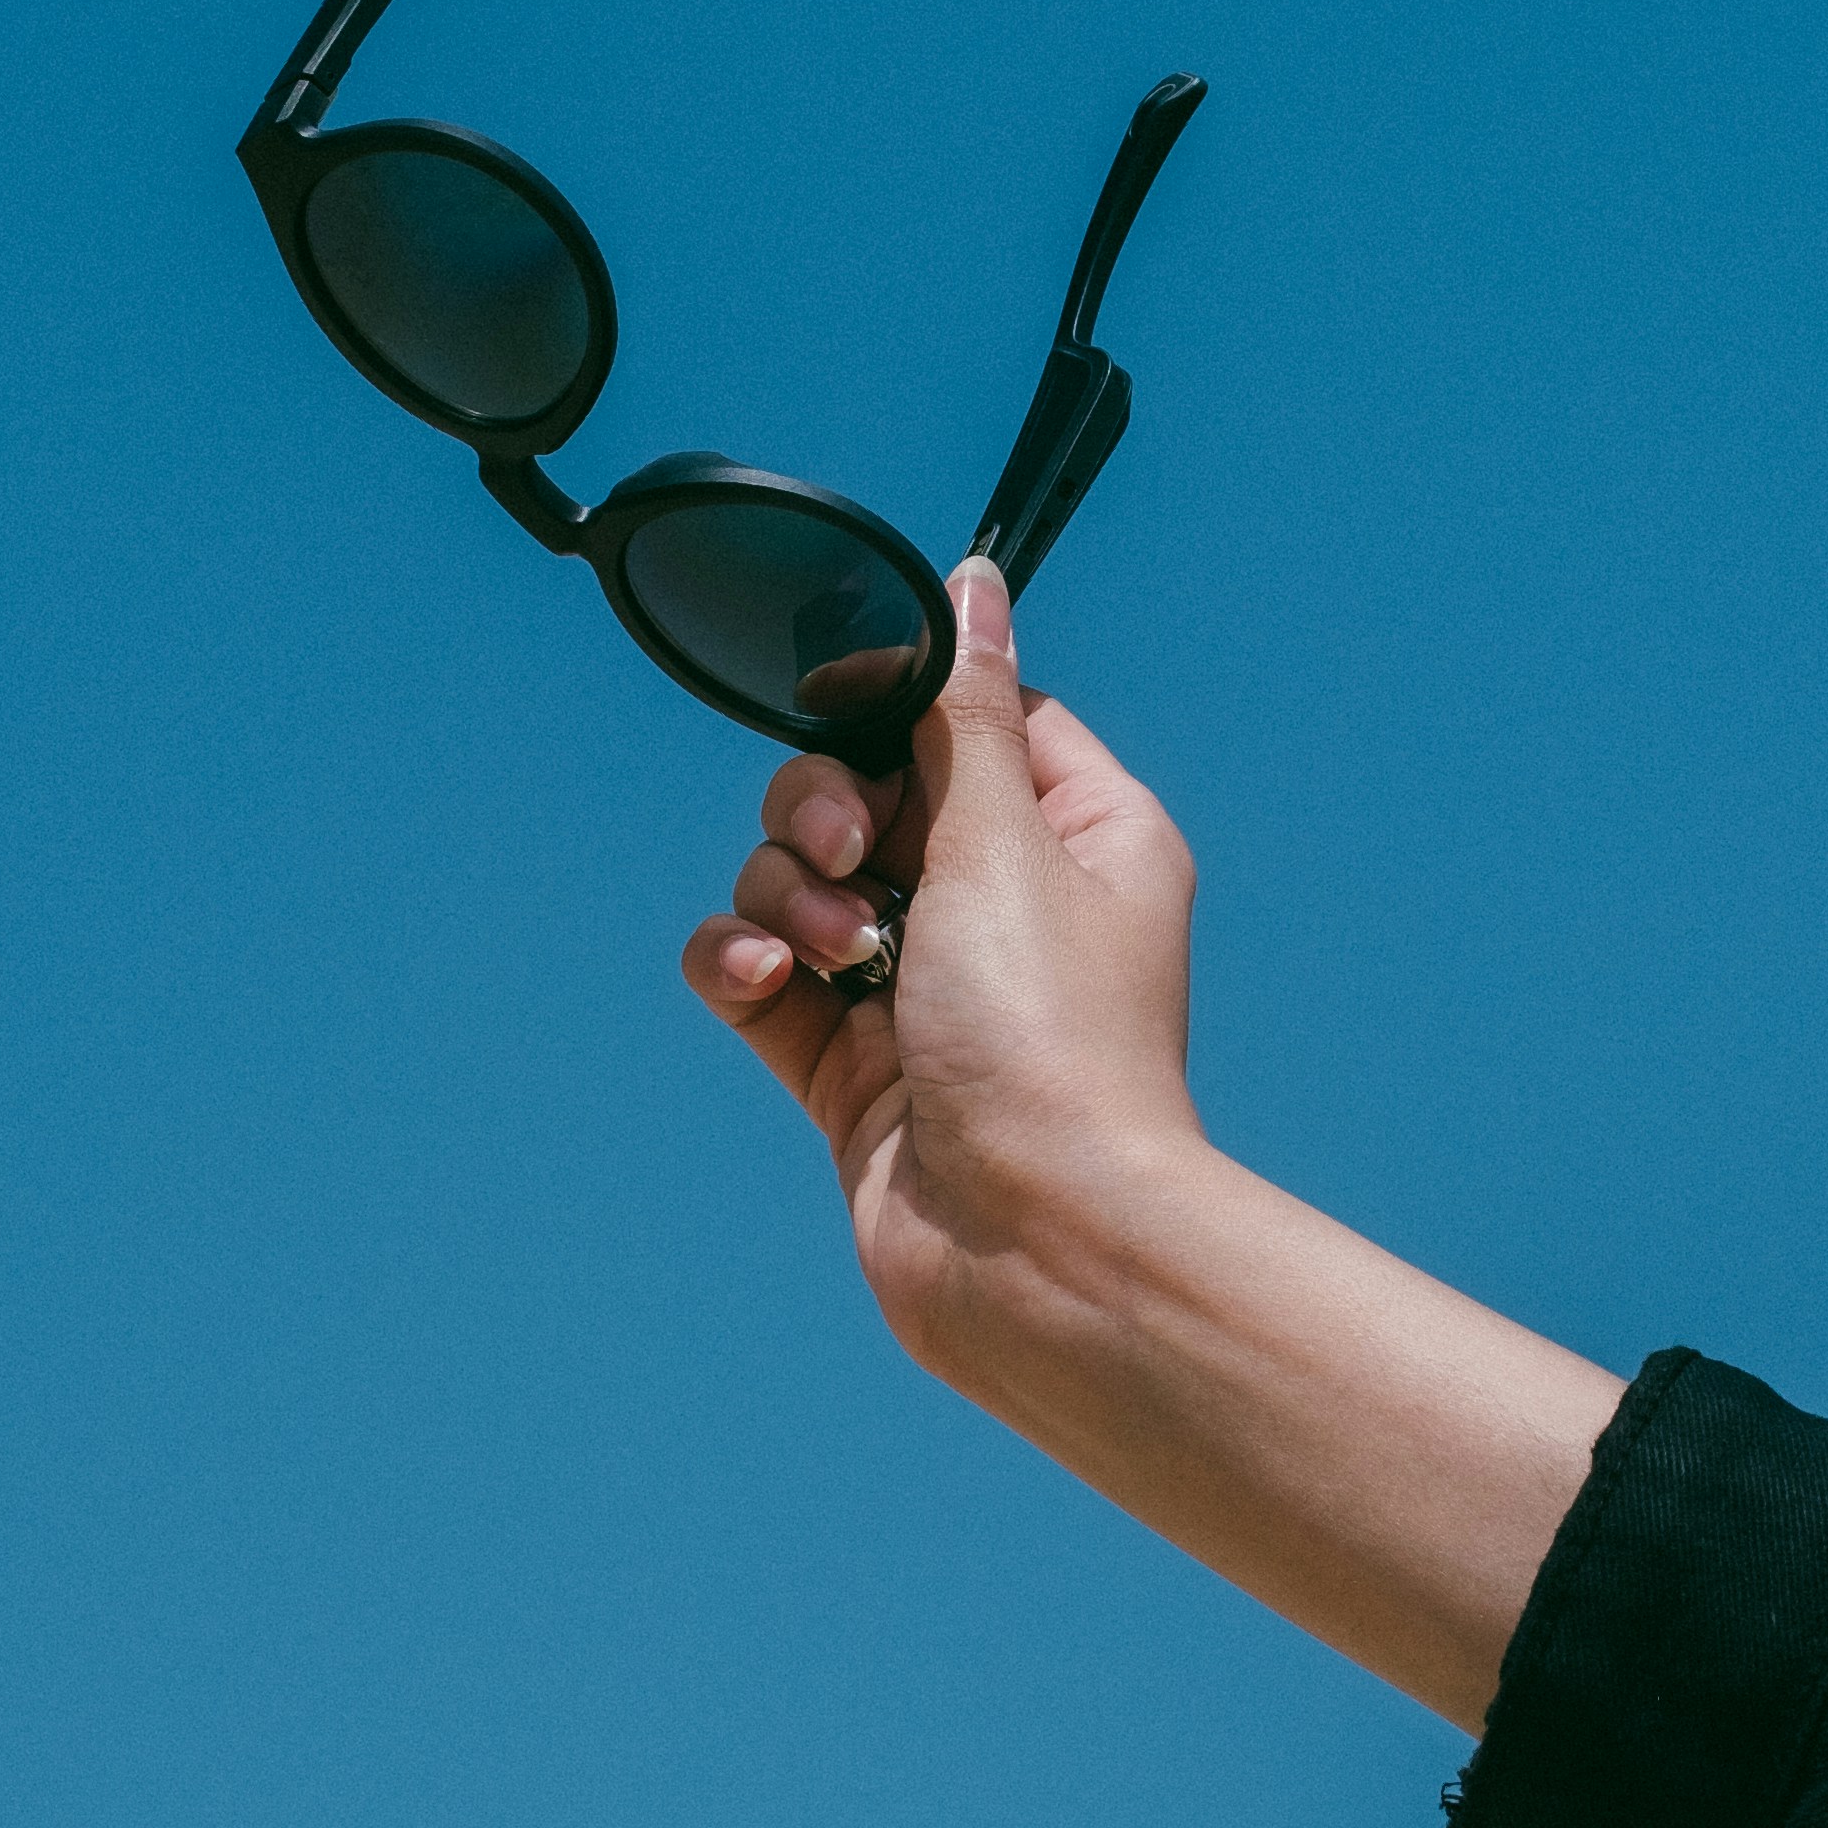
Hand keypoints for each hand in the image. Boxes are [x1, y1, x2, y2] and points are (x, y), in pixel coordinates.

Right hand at [678, 555, 1207, 1390]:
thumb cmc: (1051, 1043)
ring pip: (796, 878)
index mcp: (1080, 836)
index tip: (853, 705)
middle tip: (848, 857)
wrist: (1031, 1243)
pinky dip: (747, 966)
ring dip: (787, 895)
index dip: (900, 704)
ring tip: (834, 956)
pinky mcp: (848, 1061)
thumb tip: (972, 584)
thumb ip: (963, 711)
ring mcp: (919, 985)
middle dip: (825, 809)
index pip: (977, 717)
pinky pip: (759, 971)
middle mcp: (1003, 904)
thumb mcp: (1007, 841)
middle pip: (864, 788)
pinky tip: (773, 988)